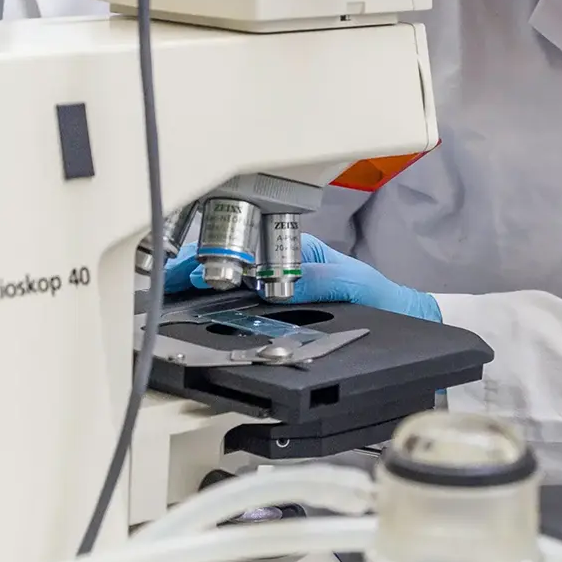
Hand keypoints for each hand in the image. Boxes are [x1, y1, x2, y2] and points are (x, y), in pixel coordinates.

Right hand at [164, 234, 440, 322]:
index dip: (209, 255)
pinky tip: (192, 310)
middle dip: (190, 269)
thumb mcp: (352, 284)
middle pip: (227, 261)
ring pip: (228, 281)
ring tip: (166, 295)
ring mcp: (277, 285)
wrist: (400, 318)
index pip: (244, 243)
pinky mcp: (276, 308)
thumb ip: (318, 280)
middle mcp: (283, 264)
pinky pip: (238, 302)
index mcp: (297, 250)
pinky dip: (210, 303)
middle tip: (161, 284)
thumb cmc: (380, 297)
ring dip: (195, 285)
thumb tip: (273, 283)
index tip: (184, 269)